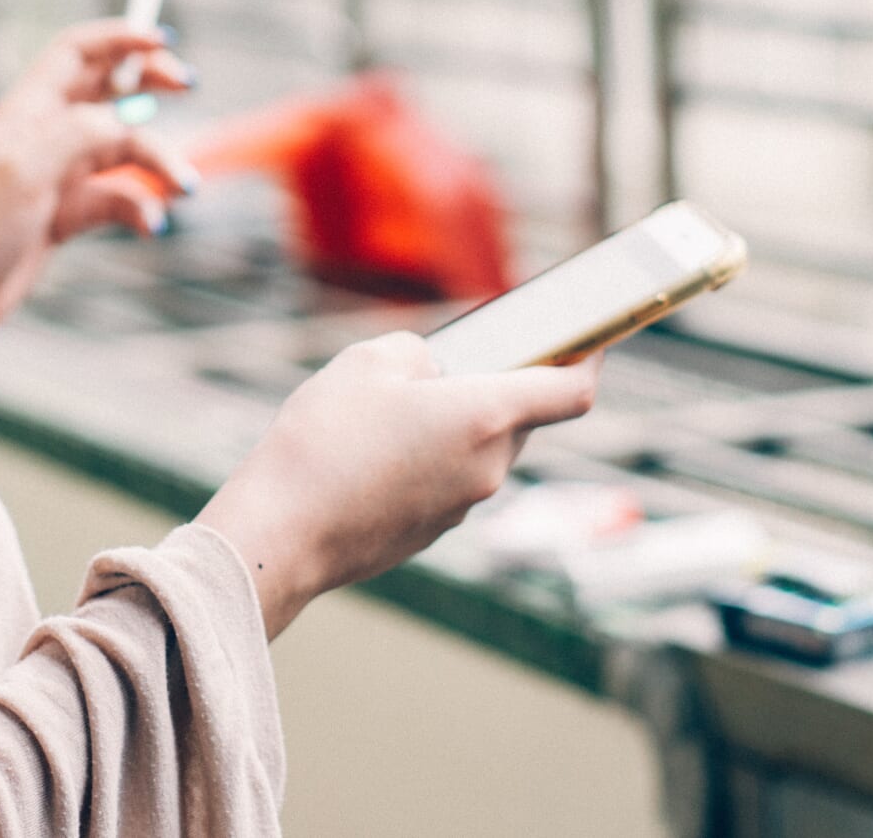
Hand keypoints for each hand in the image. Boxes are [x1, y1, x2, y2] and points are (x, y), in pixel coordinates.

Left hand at [0, 19, 197, 376]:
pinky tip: (152, 226)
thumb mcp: (24, 171)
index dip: (120, 37)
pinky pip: (121, 197)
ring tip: (185, 186)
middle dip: (151, 81)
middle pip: (110, 87)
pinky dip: (142, 207)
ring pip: (126, 148)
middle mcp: (47, 133)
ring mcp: (60, 173)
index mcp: (28, 109)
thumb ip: (78, 134)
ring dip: (159, 161)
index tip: (163, 37)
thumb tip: (128, 119)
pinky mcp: (70, 212)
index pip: (78, 51)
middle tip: (188, 83)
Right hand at [195, 331, 601, 637]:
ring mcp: (462, 507)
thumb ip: (419, 354)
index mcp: (486, 415)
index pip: (572, 391)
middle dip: (497, 387)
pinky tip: (375, 451)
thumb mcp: (368, 363)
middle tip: (453, 363)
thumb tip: (433, 371)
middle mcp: (488, 466)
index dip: (590, 359)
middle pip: (520, 418)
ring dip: (457, 425)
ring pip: (481, 450)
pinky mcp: (432, 532)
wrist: (281, 532)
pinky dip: (431, 459)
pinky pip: (449, 481)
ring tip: (393, 409)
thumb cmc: (324, 441)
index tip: (591, 339)